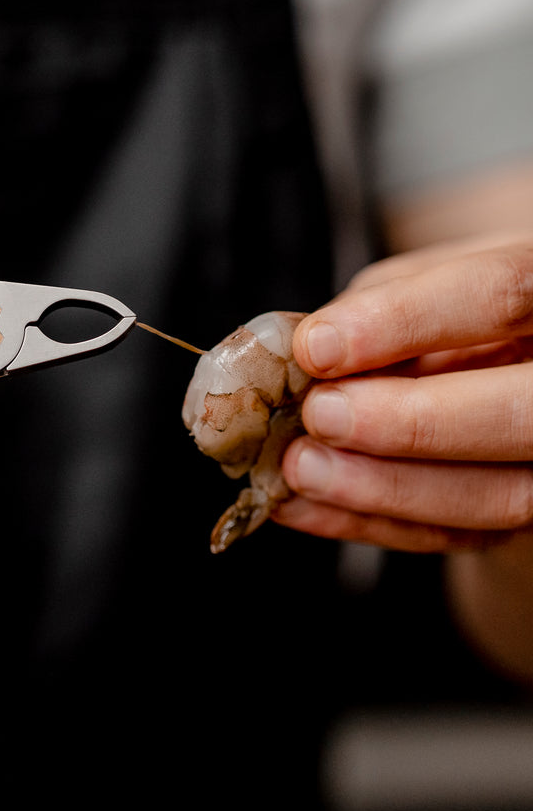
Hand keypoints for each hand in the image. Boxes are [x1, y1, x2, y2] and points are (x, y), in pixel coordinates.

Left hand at [273, 234, 532, 550]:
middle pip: (524, 414)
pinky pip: (462, 534)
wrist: (509, 356)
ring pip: (503, 494)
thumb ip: (384, 302)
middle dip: (410, 422)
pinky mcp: (531, 512)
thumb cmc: (462, 303)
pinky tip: (304, 506)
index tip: (317, 347)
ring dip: (385, 488)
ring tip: (302, 468)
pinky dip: (374, 522)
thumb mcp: (430, 276)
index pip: (506, 293)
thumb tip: (311, 348)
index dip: (408, 319)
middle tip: (321, 414)